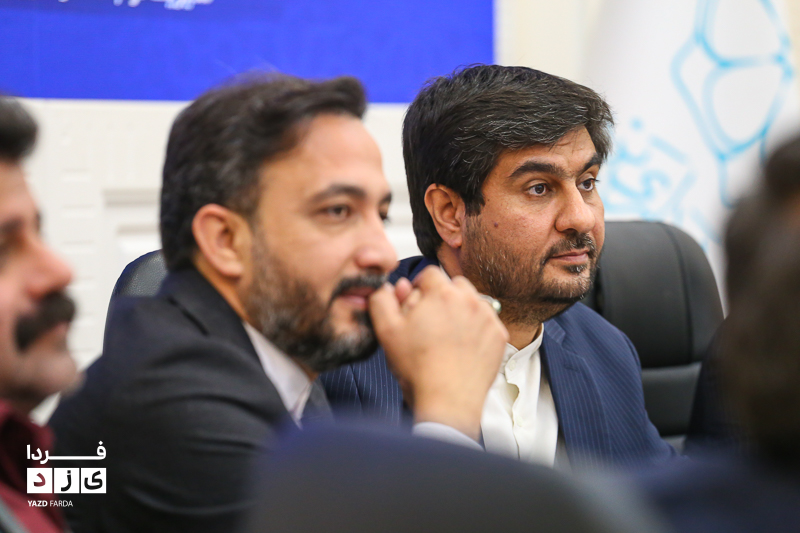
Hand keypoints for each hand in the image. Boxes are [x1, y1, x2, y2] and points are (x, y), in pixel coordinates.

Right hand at [369, 266, 507, 439]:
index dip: (418, 287)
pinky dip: (476, 328)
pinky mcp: (499, 336)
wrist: (448, 400)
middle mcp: (469, 300)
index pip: (429, 273)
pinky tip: (462, 346)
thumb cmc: (419, 368)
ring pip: (472, 301)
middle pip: (454, 285)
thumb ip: (382, 300)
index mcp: (442, 294)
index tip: (415, 304)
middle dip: (441, 297)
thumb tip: (386, 287)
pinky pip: (486, 321)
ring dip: (460, 311)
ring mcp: (488, 318)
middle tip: (430, 321)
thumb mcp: (387, 330)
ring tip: (446, 335)